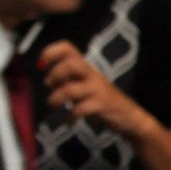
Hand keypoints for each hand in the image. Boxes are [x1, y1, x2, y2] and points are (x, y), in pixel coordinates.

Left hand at [40, 40, 155, 139]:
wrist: (129, 116)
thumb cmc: (101, 99)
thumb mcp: (84, 86)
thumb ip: (68, 81)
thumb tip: (48, 80)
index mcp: (85, 67)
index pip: (68, 48)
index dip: (51, 51)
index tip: (41, 65)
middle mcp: (92, 74)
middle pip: (72, 64)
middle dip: (55, 74)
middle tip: (49, 85)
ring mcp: (98, 90)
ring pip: (71, 90)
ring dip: (57, 98)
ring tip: (53, 105)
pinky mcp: (102, 105)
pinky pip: (80, 109)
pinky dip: (70, 117)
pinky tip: (69, 122)